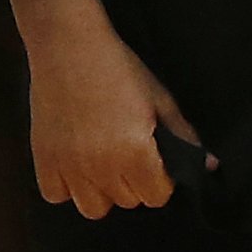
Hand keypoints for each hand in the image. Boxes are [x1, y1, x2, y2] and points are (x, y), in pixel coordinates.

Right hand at [30, 18, 197, 219]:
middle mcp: (101, 166)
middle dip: (132, 181)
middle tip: (126, 151)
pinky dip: (66, 186)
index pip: (157, 197)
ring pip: (93, 208)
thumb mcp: (159, 98)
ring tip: (100, 163)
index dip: (160, 178)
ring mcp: (69, 164)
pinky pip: (56, 195)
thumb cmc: (118, 67)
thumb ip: (184, 136)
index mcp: (135, 153)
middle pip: (128, 201)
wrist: (68, 43)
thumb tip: (208, 165)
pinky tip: (74, 164)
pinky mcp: (43, 156)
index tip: (152, 157)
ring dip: (101, 191)